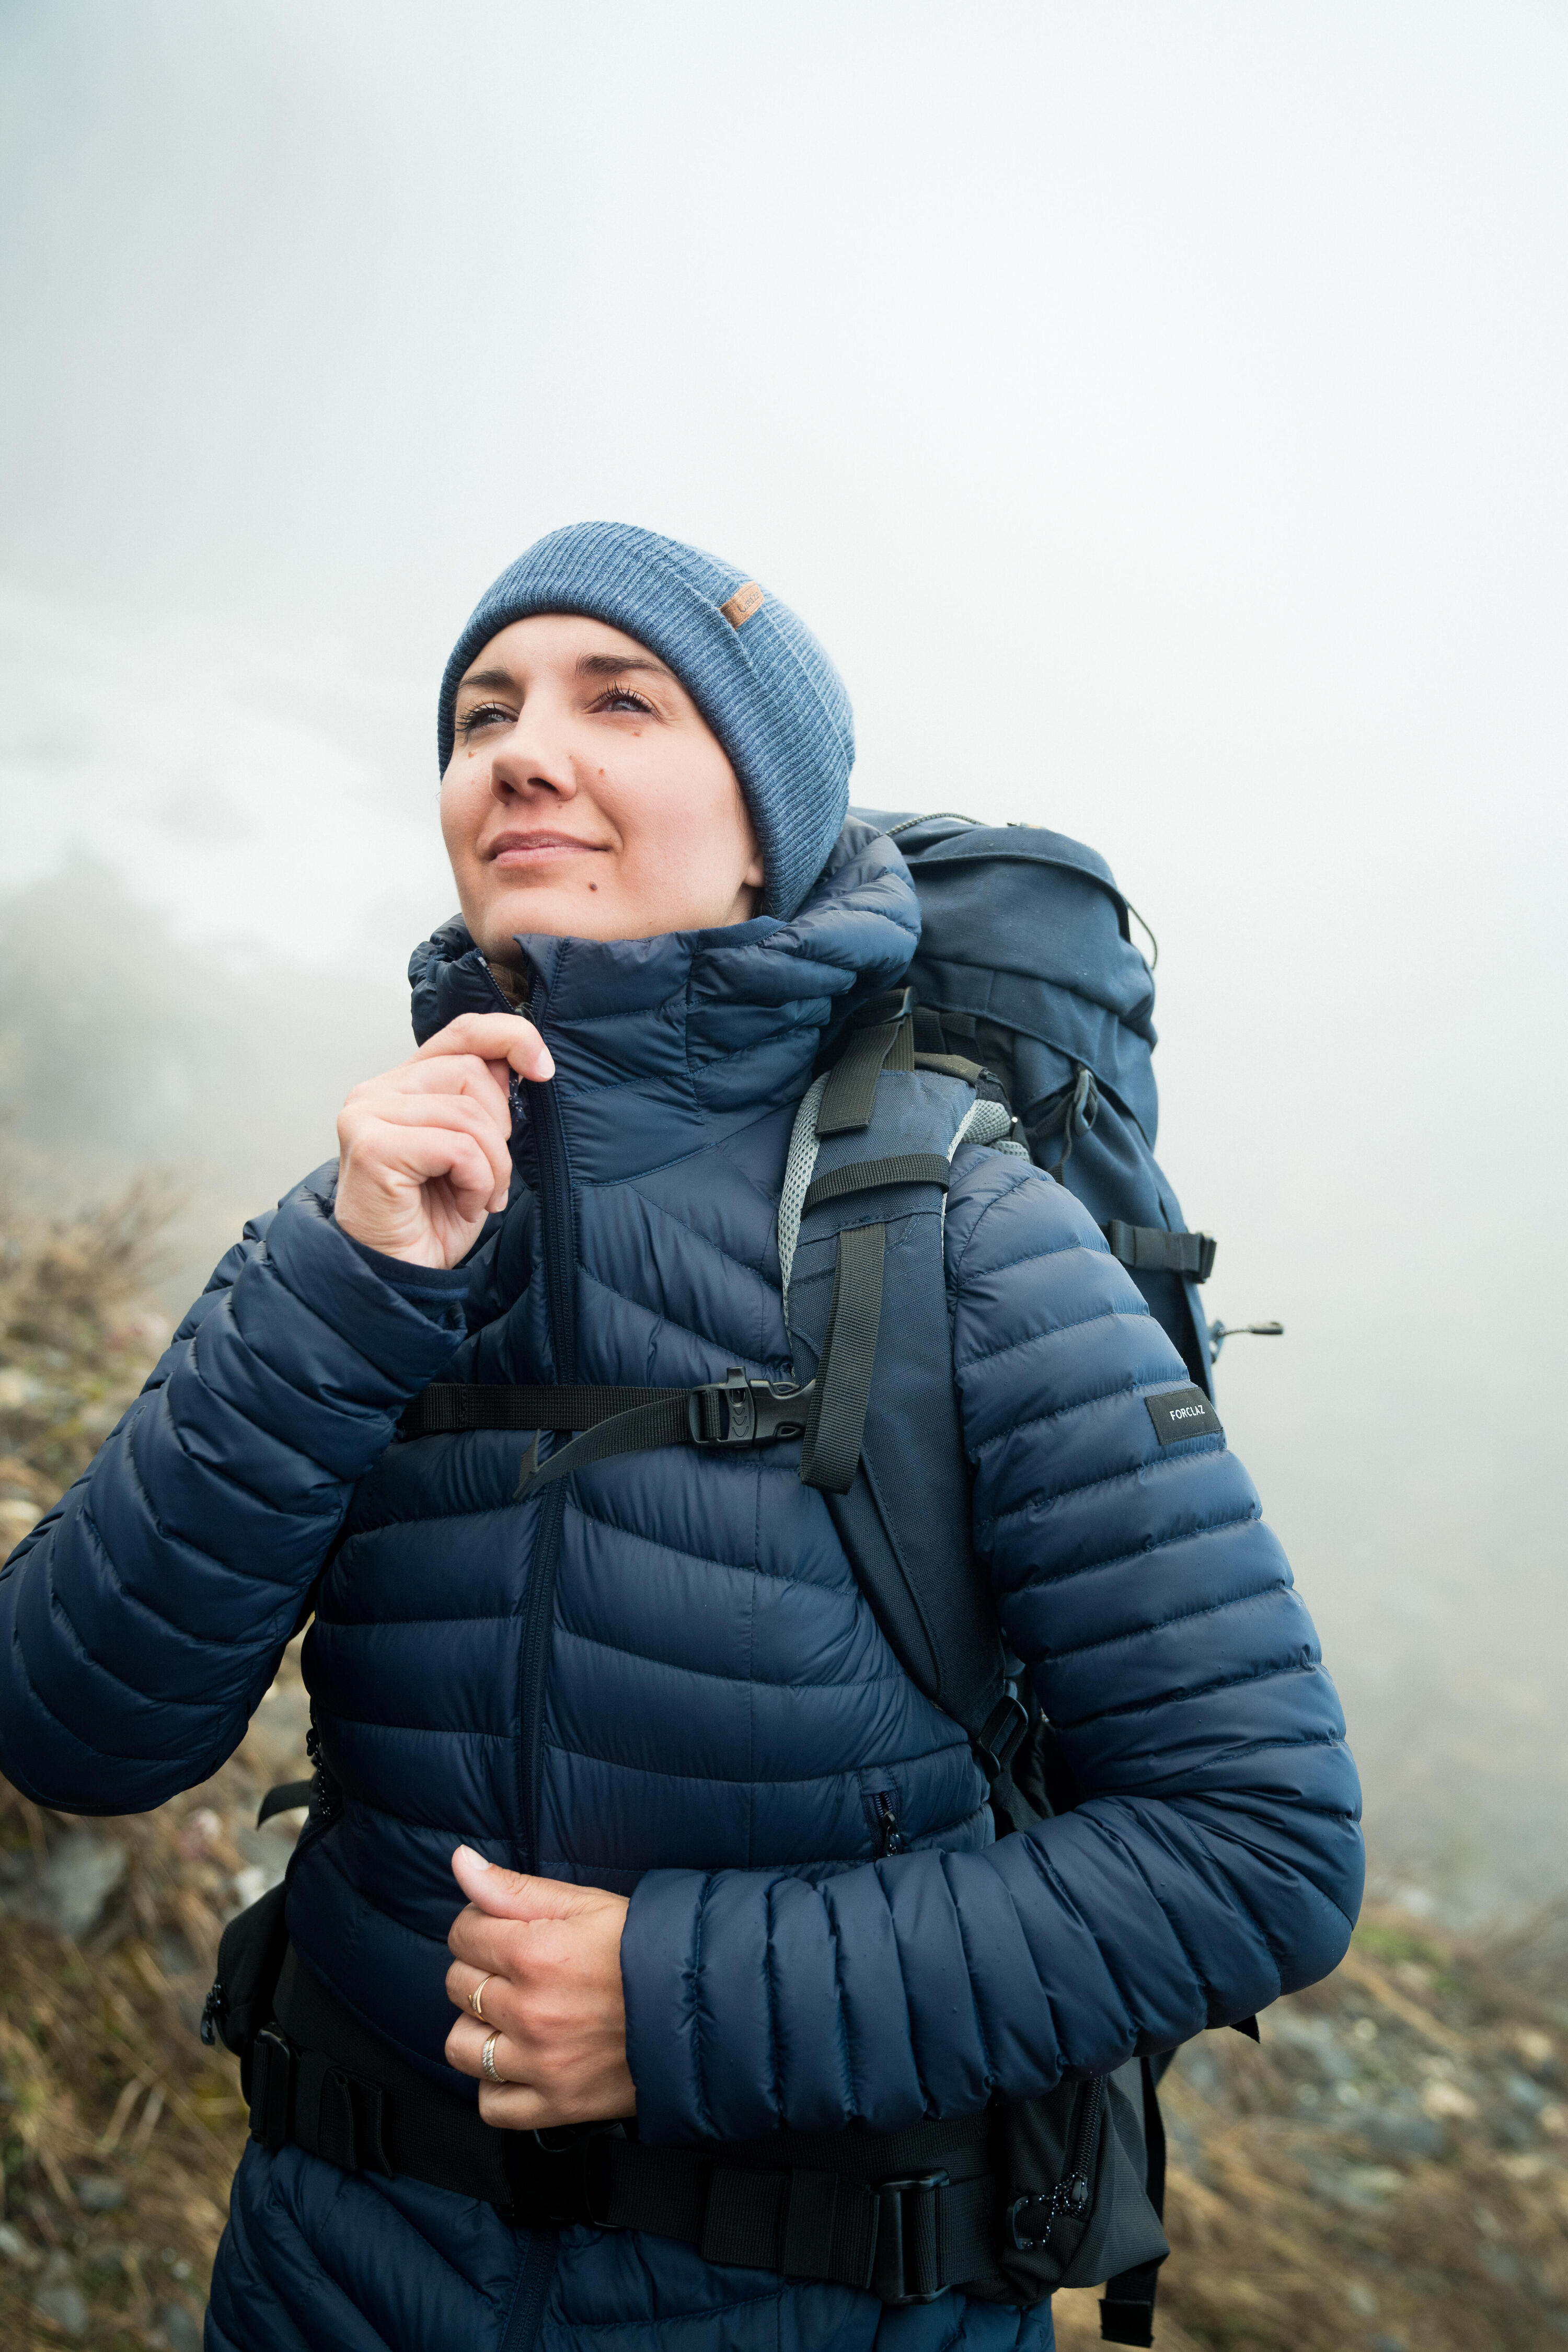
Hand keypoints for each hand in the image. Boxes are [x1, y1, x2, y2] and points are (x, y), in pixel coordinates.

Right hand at [334, 1014, 553, 1267]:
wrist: (398, 1277)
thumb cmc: (432, 1217)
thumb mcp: (472, 1148)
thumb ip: (483, 1100)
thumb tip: (520, 1060)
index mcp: (402, 1084)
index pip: (463, 1031)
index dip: (511, 1038)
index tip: (545, 1068)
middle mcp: (376, 1091)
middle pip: (473, 1073)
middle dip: (501, 1130)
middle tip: (489, 1177)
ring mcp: (367, 1115)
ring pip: (470, 1114)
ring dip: (492, 1165)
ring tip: (477, 1197)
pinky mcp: (373, 1147)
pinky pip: (459, 1148)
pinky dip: (478, 1182)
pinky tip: (463, 1205)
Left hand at [444, 1846, 634, 2130]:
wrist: (703, 2008)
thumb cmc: (645, 1948)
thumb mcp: (586, 1905)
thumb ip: (514, 1888)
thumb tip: (460, 1862)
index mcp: (535, 1953)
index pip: (463, 1935)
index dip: (479, 1927)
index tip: (504, 1932)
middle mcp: (530, 2011)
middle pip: (458, 1986)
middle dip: (479, 1971)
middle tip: (516, 1970)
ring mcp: (541, 2064)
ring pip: (460, 2047)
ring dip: (478, 2029)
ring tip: (511, 2016)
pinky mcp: (556, 2105)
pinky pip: (491, 2105)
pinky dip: (497, 2086)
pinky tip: (519, 2062)